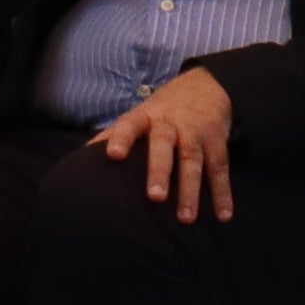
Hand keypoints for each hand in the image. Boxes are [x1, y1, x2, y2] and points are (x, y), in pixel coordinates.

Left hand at [89, 66, 234, 220]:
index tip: (113, 155)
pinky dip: (223, 194)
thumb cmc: (161, 111)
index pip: (129, 126)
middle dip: (160, 171)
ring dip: (191, 190)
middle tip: (155, 198)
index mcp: (145, 118)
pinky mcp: (216, 143)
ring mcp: (195, 133)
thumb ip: (113, 136)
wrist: (207, 86)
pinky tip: (223, 216)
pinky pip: (220, 170)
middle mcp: (170, 124)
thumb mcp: (138, 116)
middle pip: (164, 146)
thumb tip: (81, 159)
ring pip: (193, 161)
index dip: (121, 139)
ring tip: (186, 219)